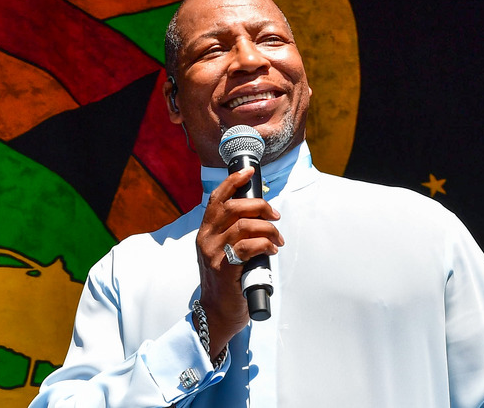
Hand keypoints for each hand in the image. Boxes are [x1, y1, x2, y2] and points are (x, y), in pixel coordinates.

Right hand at [195, 166, 283, 358]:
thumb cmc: (227, 281)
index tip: (249, 171)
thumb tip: (261, 215)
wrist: (218, 312)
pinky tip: (272, 250)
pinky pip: (249, 246)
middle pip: (235, 208)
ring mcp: (213, 253)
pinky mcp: (225, 268)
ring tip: (278, 239)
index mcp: (205, 232)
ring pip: (245, 225)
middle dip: (261, 207)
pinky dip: (266, 244)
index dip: (233, 181)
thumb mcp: (223, 251)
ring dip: (269, 229)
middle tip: (275, 217)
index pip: (217, 199)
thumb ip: (233, 233)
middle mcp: (205, 239)